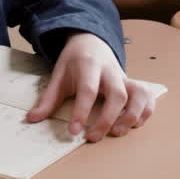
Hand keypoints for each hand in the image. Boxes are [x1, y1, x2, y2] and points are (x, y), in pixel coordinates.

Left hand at [26, 33, 155, 141]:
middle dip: (108, 118)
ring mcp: (125, 76)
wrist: (91, 41)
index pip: (88, 89)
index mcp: (89, 66)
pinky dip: (146, 111)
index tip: (73, 131)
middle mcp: (110, 71)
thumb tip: (32, 119)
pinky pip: (147, 95)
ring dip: (131, 115)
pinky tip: (133, 125)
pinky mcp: (133, 83)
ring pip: (138, 94)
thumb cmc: (74, 61)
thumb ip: (48, 99)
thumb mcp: (58, 75)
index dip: (81, 111)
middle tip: (93, 137)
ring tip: (117, 133)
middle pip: (117, 94)